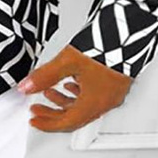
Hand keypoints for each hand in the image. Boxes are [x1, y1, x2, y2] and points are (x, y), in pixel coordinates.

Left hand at [16, 44, 133, 131]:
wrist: (130, 33)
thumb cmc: (105, 47)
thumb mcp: (67, 61)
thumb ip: (45, 76)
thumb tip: (27, 86)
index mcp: (94, 103)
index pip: (67, 123)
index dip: (48, 123)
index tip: (35, 121)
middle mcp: (106, 102)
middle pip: (76, 116)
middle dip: (53, 112)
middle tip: (38, 108)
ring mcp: (113, 93)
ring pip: (85, 105)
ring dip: (65, 100)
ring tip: (50, 91)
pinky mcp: (117, 82)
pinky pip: (94, 96)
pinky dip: (79, 93)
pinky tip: (72, 82)